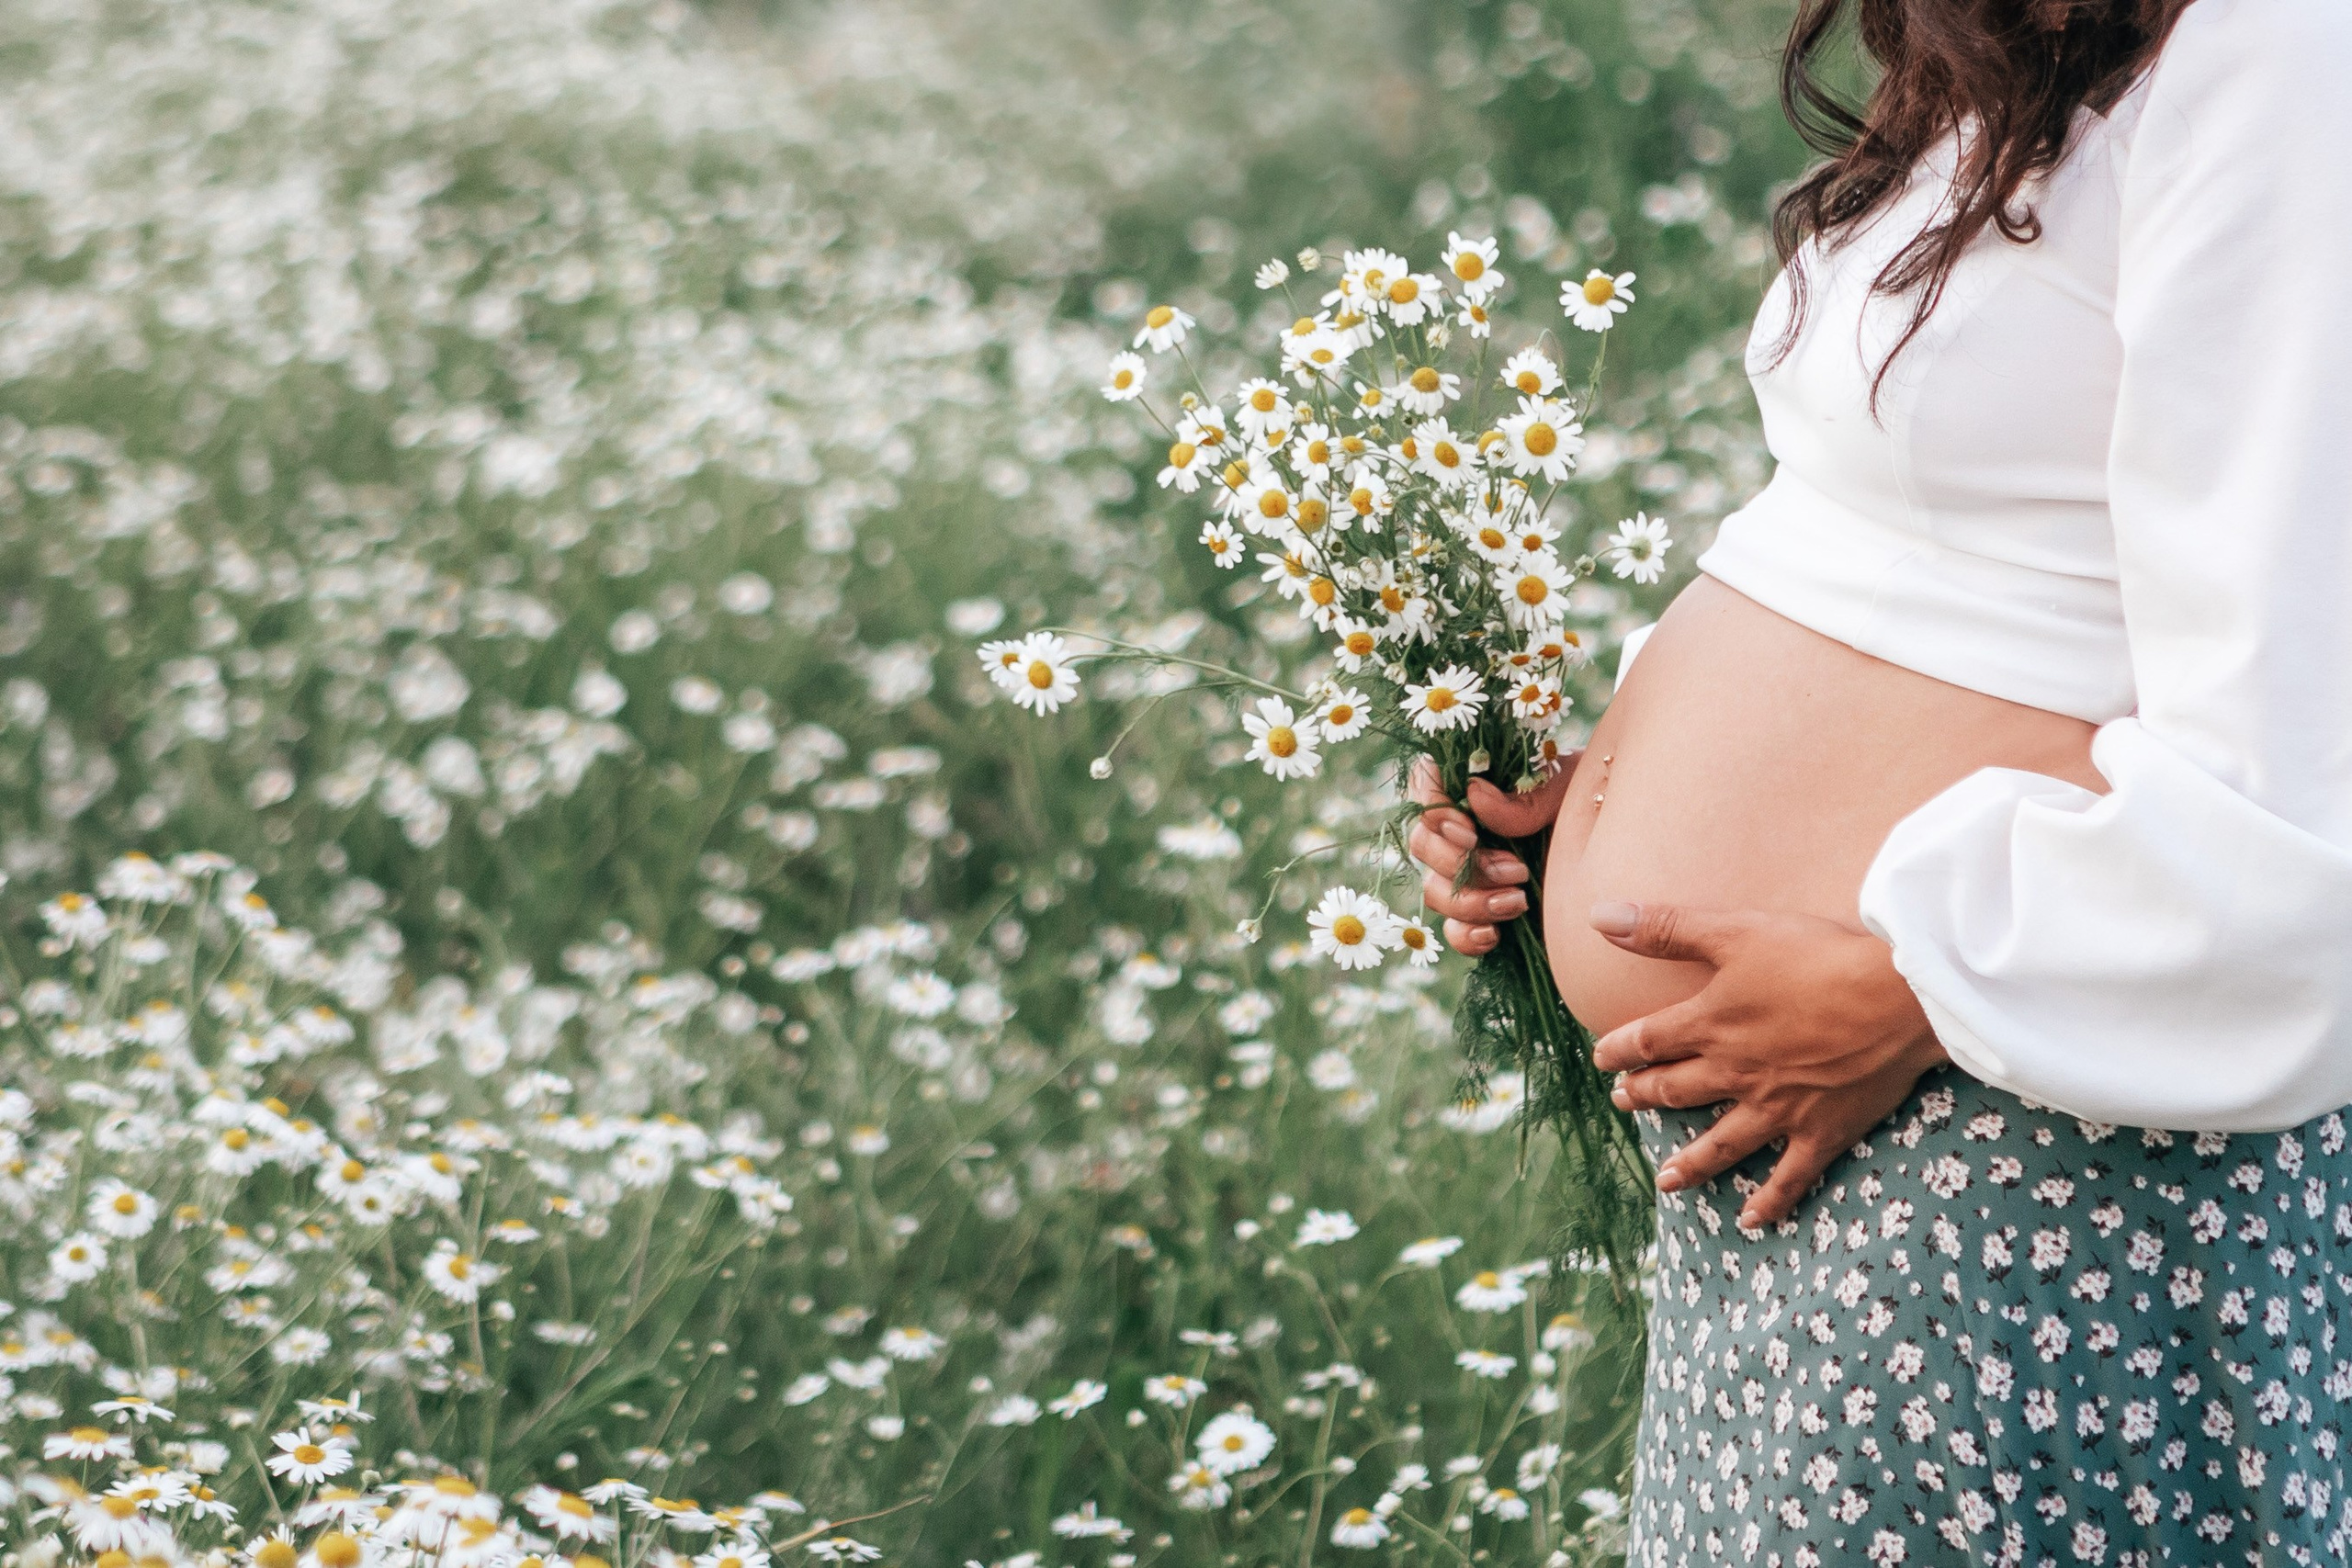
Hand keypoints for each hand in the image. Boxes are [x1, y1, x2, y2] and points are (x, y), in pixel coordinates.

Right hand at [1405, 756, 1577, 955]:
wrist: (1618, 843)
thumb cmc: (1588, 800)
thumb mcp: (1567, 788)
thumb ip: (1526, 797)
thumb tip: (1474, 795)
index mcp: (1471, 783)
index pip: (1424, 788)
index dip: (1435, 814)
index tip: (1470, 833)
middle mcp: (1459, 827)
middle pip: (1423, 846)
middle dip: (1460, 865)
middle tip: (1515, 870)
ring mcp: (1466, 872)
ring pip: (1435, 891)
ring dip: (1471, 901)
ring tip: (1519, 901)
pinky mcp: (1482, 910)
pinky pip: (1453, 931)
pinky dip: (1467, 936)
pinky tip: (1494, 934)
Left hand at [1586, 901, 1947, 1229]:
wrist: (1897, 997)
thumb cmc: (1818, 957)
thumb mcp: (1734, 930)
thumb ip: (1665, 928)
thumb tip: (1599, 916)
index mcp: (1712, 1025)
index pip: (1648, 1040)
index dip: (1619, 1049)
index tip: (1601, 1058)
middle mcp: (1736, 1073)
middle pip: (1677, 1090)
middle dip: (1645, 1095)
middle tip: (1624, 1101)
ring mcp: (1778, 1108)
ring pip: (1721, 1143)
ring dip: (1689, 1163)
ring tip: (1664, 1180)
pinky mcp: (1822, 1131)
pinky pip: (1789, 1176)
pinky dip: (1770, 1200)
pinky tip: (1752, 1221)